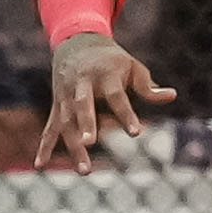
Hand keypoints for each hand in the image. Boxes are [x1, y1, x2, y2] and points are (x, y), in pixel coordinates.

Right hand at [34, 33, 173, 170]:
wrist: (76, 42)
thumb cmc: (111, 59)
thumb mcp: (132, 66)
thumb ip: (148, 86)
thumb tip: (171, 96)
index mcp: (104, 74)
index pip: (116, 96)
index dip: (125, 114)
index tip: (136, 132)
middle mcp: (81, 85)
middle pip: (82, 105)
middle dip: (85, 123)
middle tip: (91, 142)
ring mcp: (65, 97)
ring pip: (66, 122)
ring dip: (72, 145)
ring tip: (85, 170)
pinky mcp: (56, 106)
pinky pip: (49, 128)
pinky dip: (44, 146)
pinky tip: (39, 166)